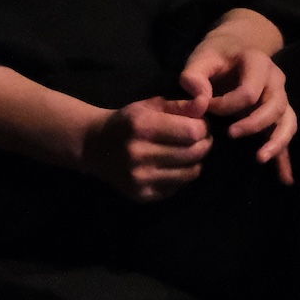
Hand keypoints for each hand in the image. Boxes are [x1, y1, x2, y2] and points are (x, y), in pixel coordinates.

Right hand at [79, 97, 213, 202]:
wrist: (94, 146)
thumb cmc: (127, 121)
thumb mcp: (150, 106)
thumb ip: (179, 106)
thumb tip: (205, 104)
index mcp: (142, 126)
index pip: (192, 132)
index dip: (203, 127)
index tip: (200, 124)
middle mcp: (139, 154)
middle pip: (194, 153)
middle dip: (204, 143)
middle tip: (200, 138)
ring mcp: (140, 178)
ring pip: (190, 173)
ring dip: (196, 161)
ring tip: (189, 151)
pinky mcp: (142, 195)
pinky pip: (178, 187)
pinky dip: (183, 175)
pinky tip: (174, 165)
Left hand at [177, 11, 297, 184]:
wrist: (235, 48)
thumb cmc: (216, 55)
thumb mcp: (201, 58)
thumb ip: (194, 76)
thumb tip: (200, 102)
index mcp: (258, 63)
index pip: (248, 92)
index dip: (226, 104)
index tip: (207, 108)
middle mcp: (276, 80)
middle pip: (274, 107)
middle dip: (253, 124)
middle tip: (230, 135)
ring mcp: (281, 98)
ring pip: (287, 122)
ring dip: (276, 142)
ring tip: (259, 159)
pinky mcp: (280, 114)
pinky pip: (287, 135)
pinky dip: (286, 158)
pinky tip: (284, 179)